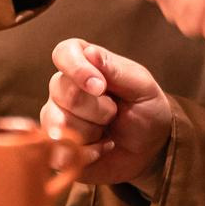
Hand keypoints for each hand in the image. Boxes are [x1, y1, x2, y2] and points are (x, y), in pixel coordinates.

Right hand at [40, 38, 173, 185]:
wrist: (149, 150)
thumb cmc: (146, 111)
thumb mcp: (142, 87)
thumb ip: (116, 69)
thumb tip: (90, 52)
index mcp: (85, 64)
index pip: (64, 53)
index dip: (78, 69)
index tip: (101, 87)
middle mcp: (63, 88)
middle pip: (63, 92)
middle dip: (98, 109)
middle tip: (115, 113)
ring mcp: (56, 118)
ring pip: (59, 124)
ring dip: (92, 132)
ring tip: (106, 131)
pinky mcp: (55, 147)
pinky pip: (58, 150)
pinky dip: (87, 153)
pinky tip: (101, 148)